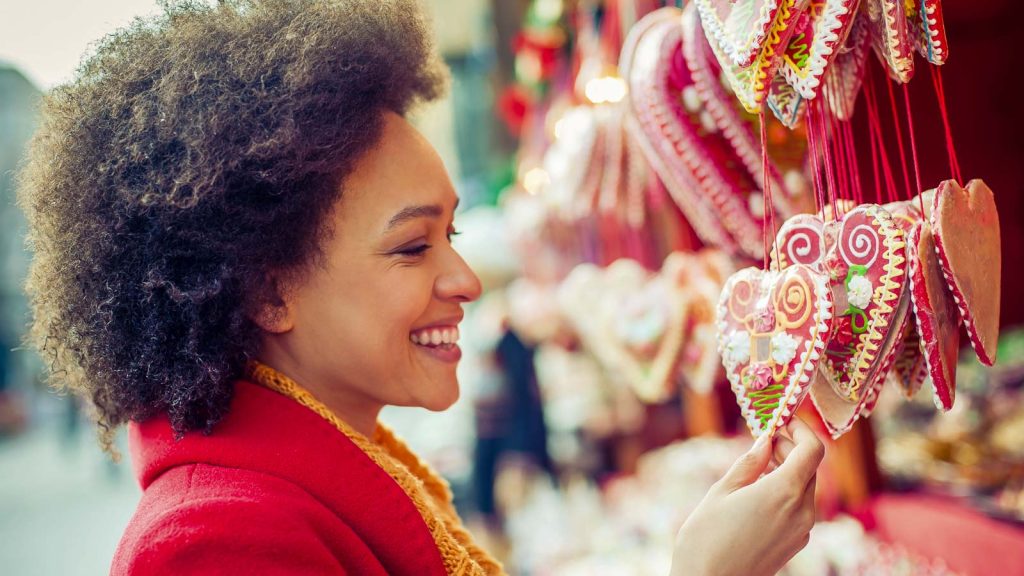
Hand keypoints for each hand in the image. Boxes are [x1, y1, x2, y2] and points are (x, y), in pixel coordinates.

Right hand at [669, 418, 824, 575]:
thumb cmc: (706, 538)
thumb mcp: (721, 492)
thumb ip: (748, 463)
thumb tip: (765, 441)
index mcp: (784, 492)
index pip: (813, 449)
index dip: (801, 429)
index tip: (781, 420)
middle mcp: (802, 511)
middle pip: (810, 467)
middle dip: (791, 448)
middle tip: (764, 438)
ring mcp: (802, 530)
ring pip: (805, 487)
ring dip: (788, 469)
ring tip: (757, 465)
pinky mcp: (795, 543)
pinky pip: (799, 507)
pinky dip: (786, 491)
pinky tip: (759, 491)